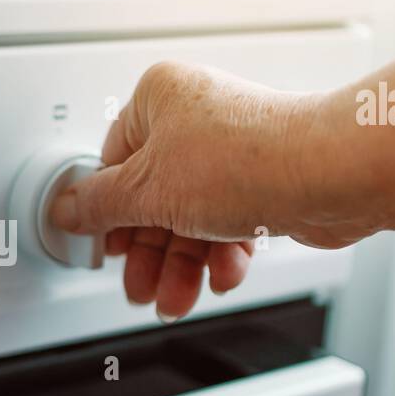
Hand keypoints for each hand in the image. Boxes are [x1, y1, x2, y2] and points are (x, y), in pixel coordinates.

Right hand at [49, 61, 340, 320]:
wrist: (328, 177)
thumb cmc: (246, 162)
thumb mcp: (147, 192)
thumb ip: (98, 206)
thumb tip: (66, 209)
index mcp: (158, 99)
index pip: (112, 162)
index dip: (106, 212)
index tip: (102, 246)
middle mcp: (196, 118)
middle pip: (153, 197)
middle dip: (149, 253)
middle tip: (140, 286)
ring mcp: (232, 150)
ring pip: (190, 216)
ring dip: (182, 264)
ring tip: (176, 297)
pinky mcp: (264, 179)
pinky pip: (228, 221)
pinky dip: (221, 253)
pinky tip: (220, 275)